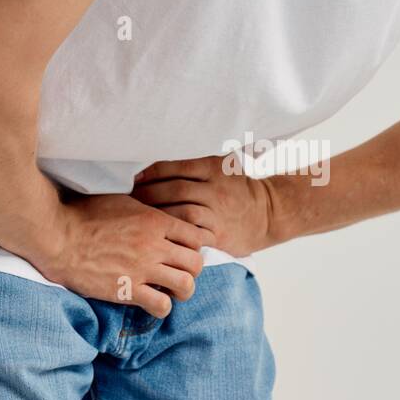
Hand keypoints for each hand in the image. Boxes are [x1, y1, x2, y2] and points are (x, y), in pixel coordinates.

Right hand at [41, 193, 213, 317]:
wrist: (57, 236)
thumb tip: (155, 210)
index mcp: (155, 220)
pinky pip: (161, 306)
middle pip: (196, 262)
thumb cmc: (83, 214)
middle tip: (178, 272)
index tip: (182, 252)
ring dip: (183, 291)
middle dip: (192, 270)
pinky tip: (152, 303)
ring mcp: (142, 269)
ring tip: (170, 291)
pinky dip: (162, 308)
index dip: (194, 247)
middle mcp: (154, 245)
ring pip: (186, 285)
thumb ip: (145, 210)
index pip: (196, 237)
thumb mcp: (121, 201)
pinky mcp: (127, 290)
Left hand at [131, 156, 275, 257]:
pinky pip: (191, 235)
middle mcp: (214, 189)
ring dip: (156, 215)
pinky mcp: (219, 235)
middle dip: (146, 195)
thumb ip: (195, 164)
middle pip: (172, 190)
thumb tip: (155, 165)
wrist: (268, 213)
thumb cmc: (239, 188)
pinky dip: (173, 235)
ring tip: (141, 218)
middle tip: (131, 201)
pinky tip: (159, 235)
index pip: (172, 167)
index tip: (134, 180)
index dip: (148, 174)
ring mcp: (217, 213)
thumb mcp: (223, 165)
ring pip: (179, 212)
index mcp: (212, 168)